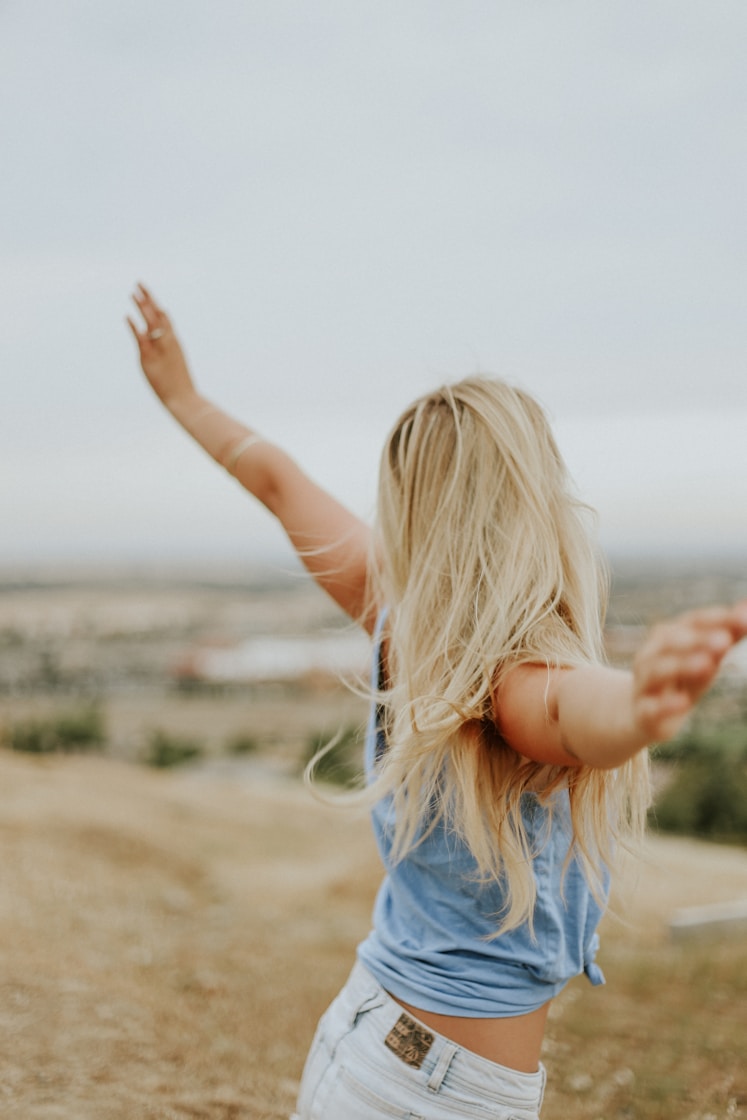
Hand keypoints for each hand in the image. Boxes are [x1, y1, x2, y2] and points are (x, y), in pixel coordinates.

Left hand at [126, 283, 194, 406]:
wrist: (184, 398)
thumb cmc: (180, 385)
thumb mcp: (175, 364)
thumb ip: (168, 353)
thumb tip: (161, 348)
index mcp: (174, 342)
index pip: (165, 318)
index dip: (155, 305)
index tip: (147, 294)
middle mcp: (168, 341)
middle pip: (158, 314)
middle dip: (148, 299)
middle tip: (139, 283)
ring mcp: (160, 348)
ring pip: (151, 322)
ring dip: (143, 307)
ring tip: (134, 293)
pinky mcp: (150, 358)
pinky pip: (141, 339)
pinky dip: (134, 327)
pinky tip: (127, 317)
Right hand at [632, 602, 746, 742]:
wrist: (643, 715)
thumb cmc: (682, 680)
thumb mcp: (707, 659)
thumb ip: (727, 635)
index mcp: (668, 636)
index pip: (692, 622)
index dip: (716, 620)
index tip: (744, 619)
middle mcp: (651, 655)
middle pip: (670, 643)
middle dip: (698, 641)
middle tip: (724, 641)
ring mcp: (644, 684)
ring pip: (658, 671)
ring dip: (682, 666)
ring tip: (707, 664)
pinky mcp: (643, 713)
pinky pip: (652, 708)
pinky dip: (667, 705)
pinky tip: (683, 703)